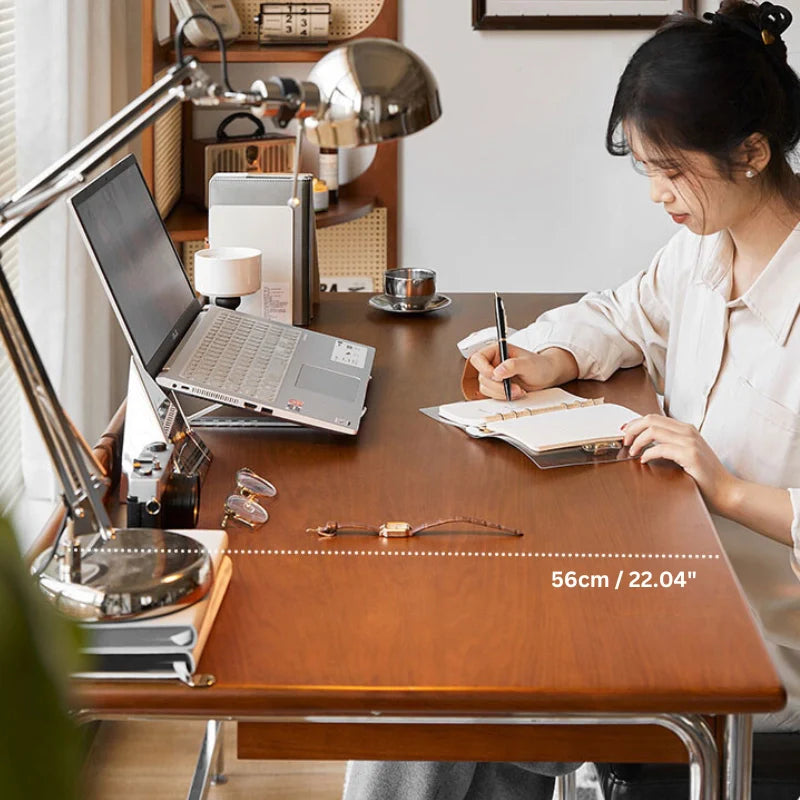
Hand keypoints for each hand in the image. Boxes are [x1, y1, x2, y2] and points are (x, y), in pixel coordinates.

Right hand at [469, 344, 576, 399]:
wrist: (547, 376)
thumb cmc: (539, 365)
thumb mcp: (528, 364)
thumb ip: (513, 365)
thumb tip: (498, 371)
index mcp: (496, 351)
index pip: (478, 359)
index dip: (483, 368)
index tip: (496, 376)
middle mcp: (492, 363)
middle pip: (482, 377)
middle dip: (498, 385)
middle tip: (514, 387)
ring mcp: (494, 376)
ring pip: (486, 388)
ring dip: (501, 392)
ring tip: (518, 390)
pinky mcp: (497, 387)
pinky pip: (492, 395)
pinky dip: (503, 397)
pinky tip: (516, 393)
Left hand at [622, 415, 736, 510]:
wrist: (727, 492)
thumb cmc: (704, 477)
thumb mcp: (685, 455)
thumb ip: (669, 446)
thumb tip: (644, 445)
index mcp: (686, 429)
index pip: (654, 418)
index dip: (635, 423)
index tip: (624, 433)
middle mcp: (688, 432)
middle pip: (651, 420)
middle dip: (632, 429)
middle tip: (624, 442)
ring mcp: (690, 442)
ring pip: (653, 430)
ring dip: (637, 441)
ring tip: (632, 451)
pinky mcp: (690, 455)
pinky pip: (661, 448)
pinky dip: (648, 453)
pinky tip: (643, 460)